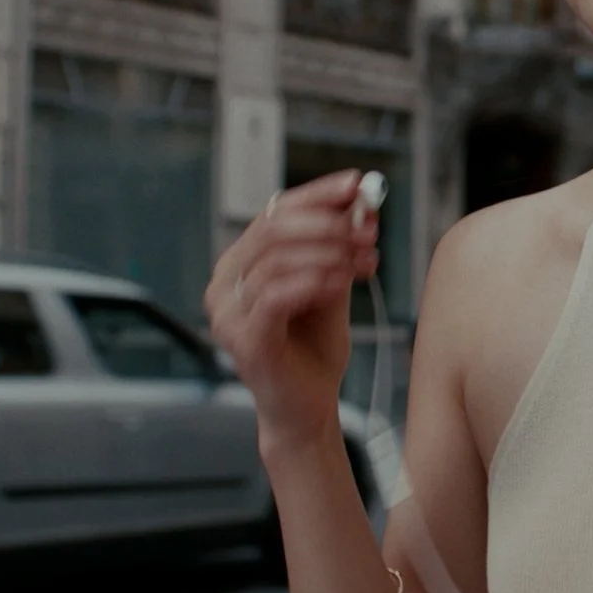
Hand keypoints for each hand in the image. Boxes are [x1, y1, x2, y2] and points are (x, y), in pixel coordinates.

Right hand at [205, 170, 380, 442]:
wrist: (308, 407)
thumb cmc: (314, 347)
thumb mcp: (330, 284)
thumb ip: (339, 246)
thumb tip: (360, 202)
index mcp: (242, 262)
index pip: (275, 211)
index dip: (318, 194)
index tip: (357, 185)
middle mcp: (225, 283)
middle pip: (273, 229)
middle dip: (327, 223)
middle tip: (368, 229)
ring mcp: (227, 312)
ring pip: (276, 260)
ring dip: (328, 252)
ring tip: (363, 259)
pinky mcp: (243, 340)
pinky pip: (276, 296)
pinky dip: (314, 281)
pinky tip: (343, 282)